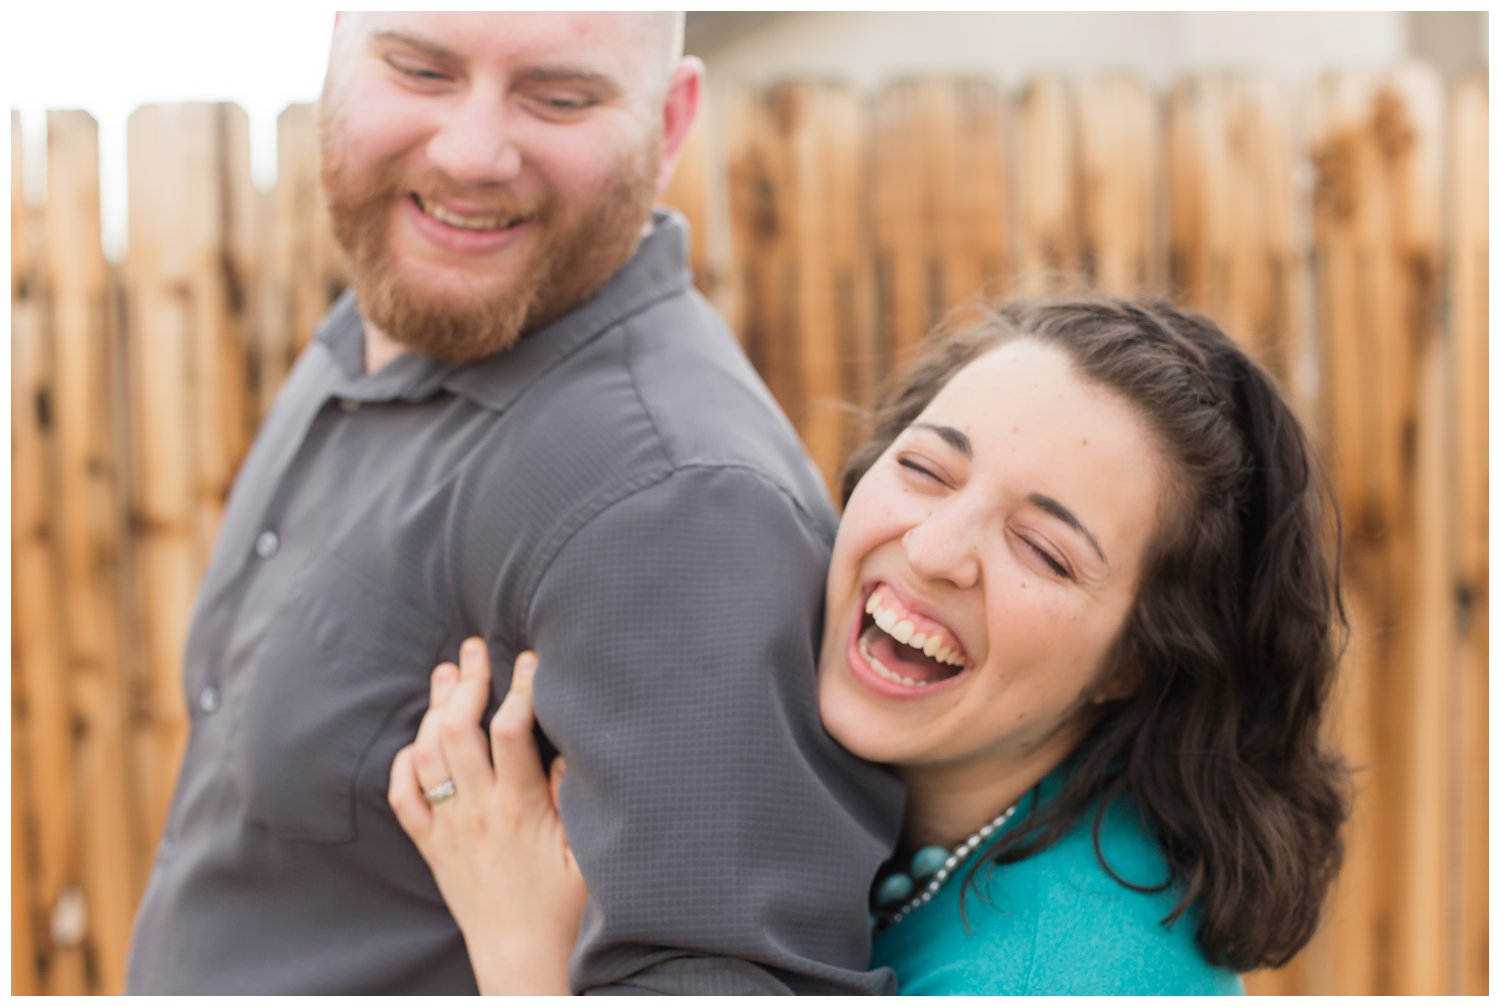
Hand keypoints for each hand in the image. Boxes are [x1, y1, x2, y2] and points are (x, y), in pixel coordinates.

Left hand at [389, 640, 585, 994]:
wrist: (520, 958)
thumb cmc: (563, 908)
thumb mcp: (587, 852)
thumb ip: (577, 796)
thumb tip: (571, 744)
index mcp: (519, 808)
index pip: (512, 731)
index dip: (519, 687)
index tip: (530, 659)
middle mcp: (476, 812)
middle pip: (458, 729)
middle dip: (466, 681)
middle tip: (473, 647)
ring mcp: (448, 828)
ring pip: (426, 754)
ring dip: (434, 709)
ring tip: (445, 674)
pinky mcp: (431, 846)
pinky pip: (402, 796)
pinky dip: (405, 761)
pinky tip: (417, 739)